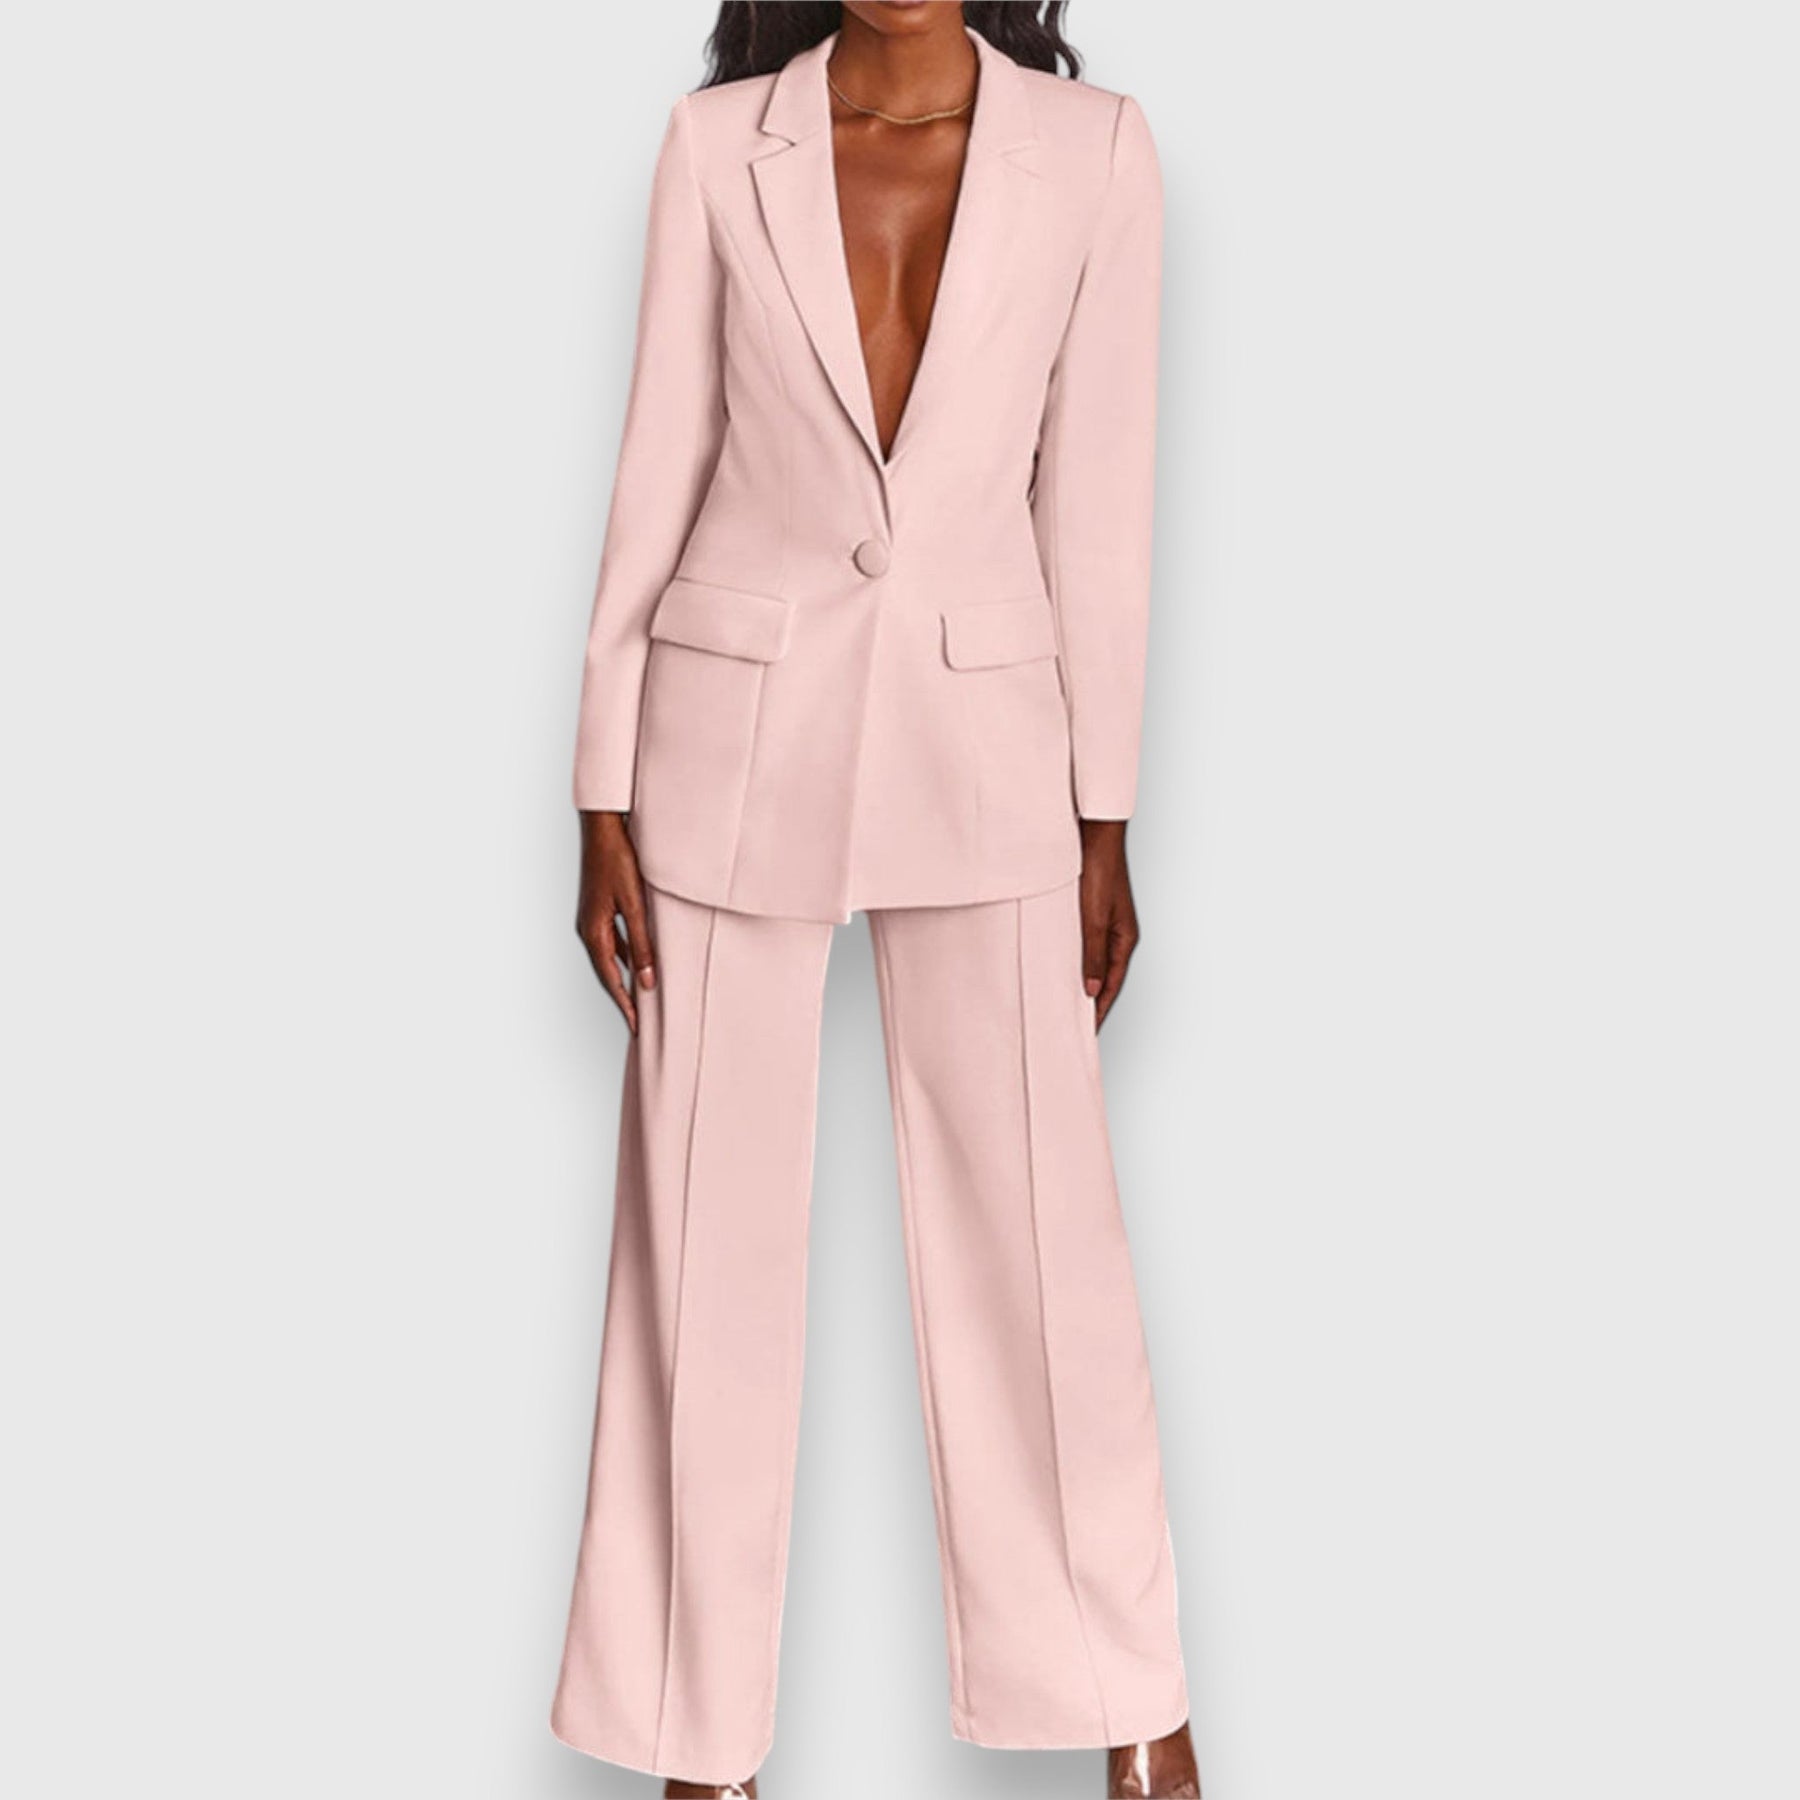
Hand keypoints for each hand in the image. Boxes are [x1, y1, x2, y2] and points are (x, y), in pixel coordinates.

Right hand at [576, 810, 655, 1033]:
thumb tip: (648, 982)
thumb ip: (643, 944)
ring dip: (623, 978)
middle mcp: (588, 929)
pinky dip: (624, 957)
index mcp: (594, 933)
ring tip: (640, 998)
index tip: (637, 1028)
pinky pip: (611, 943)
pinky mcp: (598, 909)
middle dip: (623, 998)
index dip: (625, 1005)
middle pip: (607, 973)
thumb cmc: (618, 861)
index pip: (612, 980)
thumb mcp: (635, 905)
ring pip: (609, 958)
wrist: (603, 828)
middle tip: (638, 1022)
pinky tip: (637, 961)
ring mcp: (591, 919)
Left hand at [1078, 818, 1138, 1030]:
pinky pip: (1083, 944)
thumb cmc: (1100, 872)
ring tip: (1062, 1000)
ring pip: (1092, 960)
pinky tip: (1058, 965)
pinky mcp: (1091, 912)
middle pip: (1103, 976)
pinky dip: (1073, 959)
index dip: (1098, 1008)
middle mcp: (1117, 935)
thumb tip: (1091, 989)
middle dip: (1090, 999)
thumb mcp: (1094, 918)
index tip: (1085, 1030)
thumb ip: (1093, 954)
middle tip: (1071, 1022)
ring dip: (1080, 979)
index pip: (1112, 985)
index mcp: (1124, 940)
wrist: (1095, 837)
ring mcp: (1104, 924)